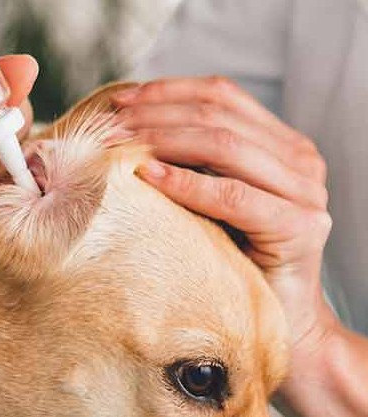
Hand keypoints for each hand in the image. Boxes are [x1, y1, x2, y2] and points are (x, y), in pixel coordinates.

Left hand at [112, 77, 336, 352]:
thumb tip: (124, 130)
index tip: (118, 99)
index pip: (221, 97)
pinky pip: (234, 196)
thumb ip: (190, 164)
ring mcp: (305, 191)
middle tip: (110, 124)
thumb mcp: (208, 203)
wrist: (279, 324)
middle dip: (156, 114)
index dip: (167, 92)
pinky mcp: (300, 227)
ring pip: (226, 146)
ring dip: (164, 141)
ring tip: (121, 145)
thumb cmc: (231, 263)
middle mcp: (300, 159)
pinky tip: (149, 176)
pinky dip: (187, 183)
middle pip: (219, 115)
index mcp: (281, 144)